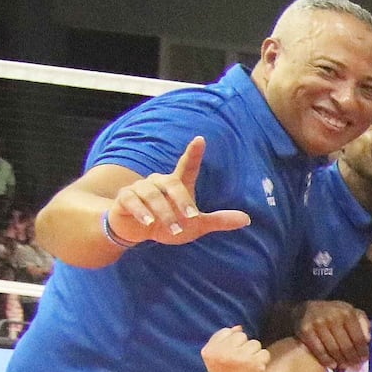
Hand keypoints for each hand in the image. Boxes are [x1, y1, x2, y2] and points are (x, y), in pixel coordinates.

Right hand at [107, 137, 251, 246]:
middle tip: (191, 218)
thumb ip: (218, 221)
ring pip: (152, 194)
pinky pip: (131, 200)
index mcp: (177, 184)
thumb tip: (247, 219)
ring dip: (163, 212)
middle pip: (172, 183)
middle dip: (182, 201)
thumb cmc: (167, 224)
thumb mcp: (196, 225)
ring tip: (173, 229)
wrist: (135, 232)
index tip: (200, 139)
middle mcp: (158, 182)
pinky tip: (148, 222)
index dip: (193, 153)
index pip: (186, 165)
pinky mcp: (124, 199)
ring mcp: (140, 189)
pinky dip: (140, 211)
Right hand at [201, 326, 270, 371]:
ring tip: (247, 366)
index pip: (227, 332)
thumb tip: (238, 327)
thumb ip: (222, 340)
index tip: (229, 356)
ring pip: (254, 343)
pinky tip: (255, 370)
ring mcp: (240, 358)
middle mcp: (223, 353)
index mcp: (210, 351)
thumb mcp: (215, 358)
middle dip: (243, 347)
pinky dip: (262, 361)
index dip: (231, 343)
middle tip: (239, 362)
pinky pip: (264, 353)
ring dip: (254, 354)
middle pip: (242, 336)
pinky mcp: (255, 364)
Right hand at [296, 300, 370, 370]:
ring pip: (333, 350)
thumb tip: (368, 339)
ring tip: (345, 367)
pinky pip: (319, 350)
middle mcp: (333, 317)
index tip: (364, 360)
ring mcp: (318, 324)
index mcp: (347, 313)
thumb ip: (363, 323)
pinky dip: (326, 360)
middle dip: (352, 359)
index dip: (362, 351)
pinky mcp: (306, 331)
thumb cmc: (335, 314)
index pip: (358, 338)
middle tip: (355, 368)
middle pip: (346, 346)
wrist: (308, 309)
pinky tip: (332, 365)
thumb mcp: (352, 312)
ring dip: (341, 362)